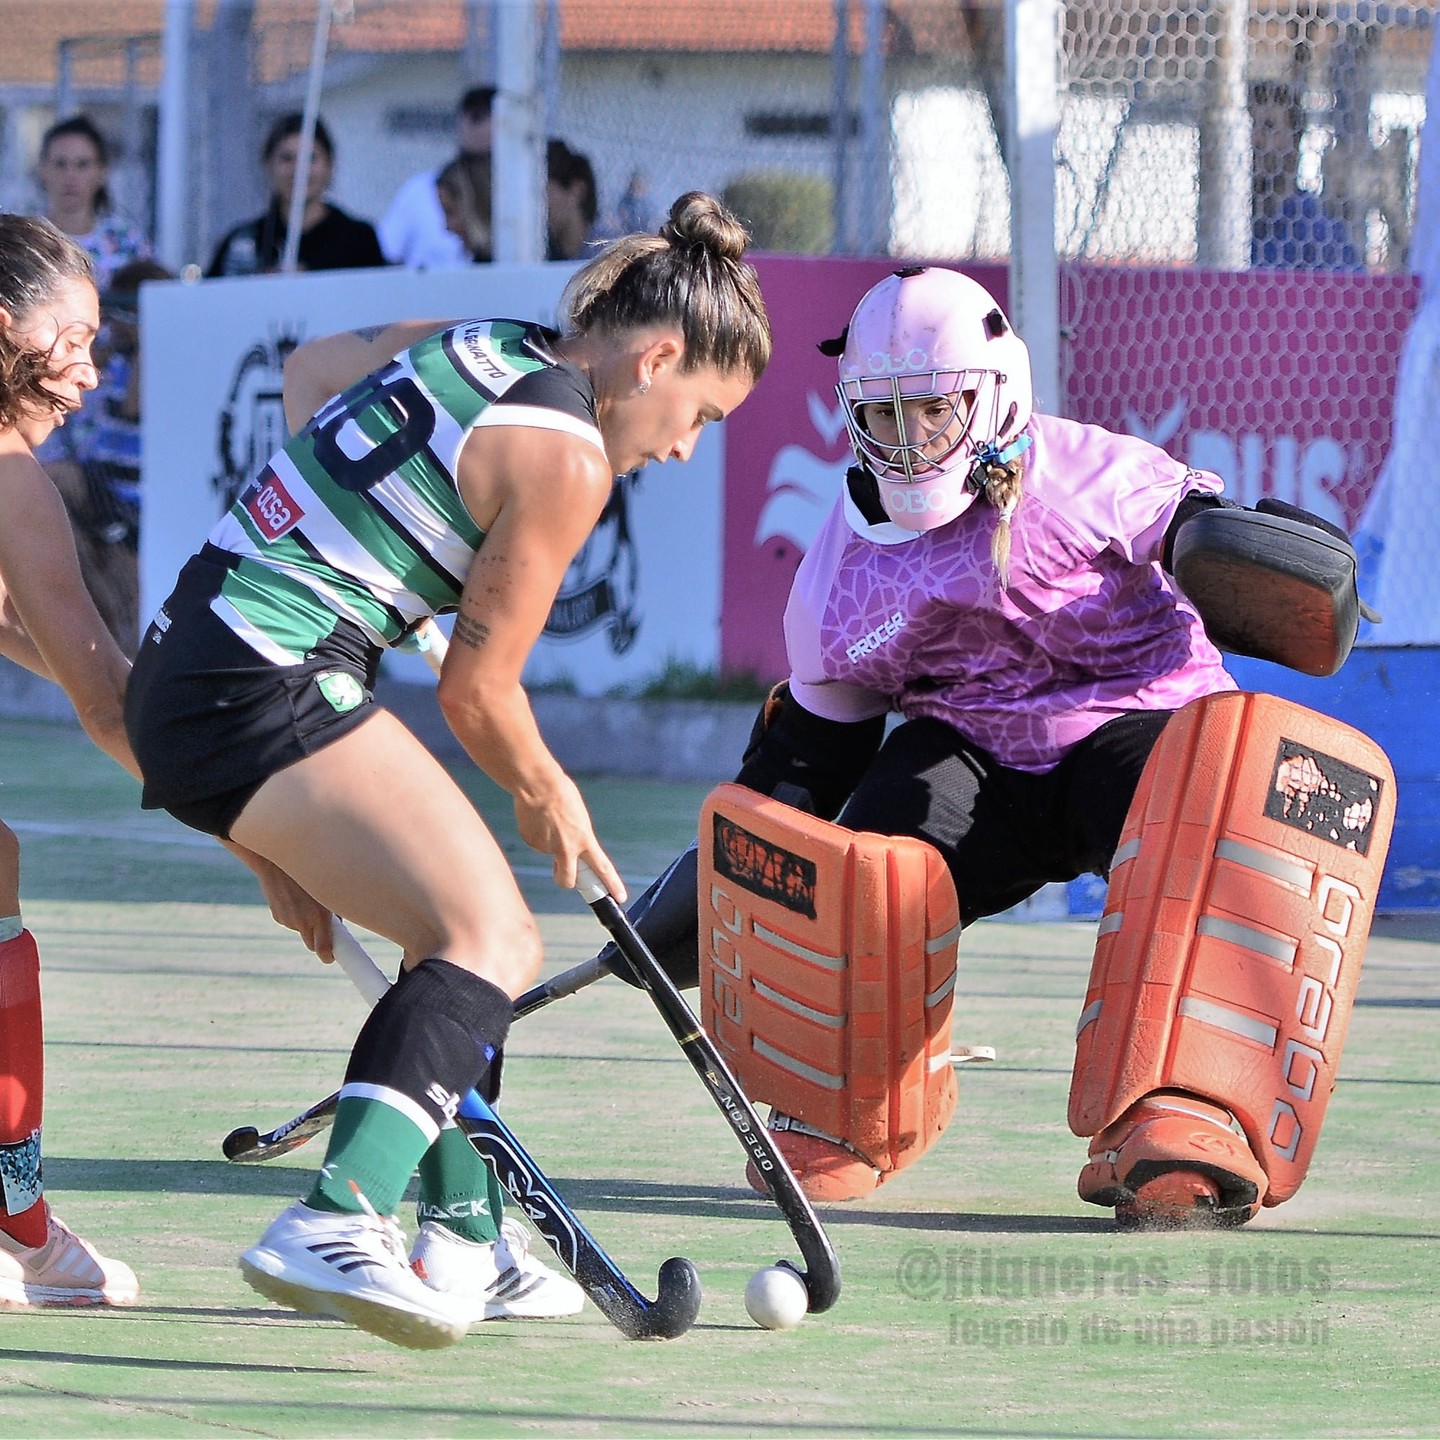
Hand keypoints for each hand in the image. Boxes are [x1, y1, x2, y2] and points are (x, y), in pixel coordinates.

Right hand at [221, 839, 334, 958]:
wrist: (277, 860)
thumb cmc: (310, 870)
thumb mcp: (327, 888)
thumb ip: (334, 911)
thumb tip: (338, 925)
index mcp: (318, 916)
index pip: (323, 948)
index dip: (328, 955)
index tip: (331, 957)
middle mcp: (302, 921)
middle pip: (312, 944)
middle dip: (319, 939)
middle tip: (326, 926)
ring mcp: (287, 920)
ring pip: (302, 930)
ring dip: (307, 921)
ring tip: (307, 898)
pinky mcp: (277, 916)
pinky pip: (291, 921)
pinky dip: (296, 914)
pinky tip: (295, 896)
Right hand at [513, 774, 627, 902]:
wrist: (537, 784)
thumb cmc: (562, 794)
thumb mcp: (578, 817)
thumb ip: (577, 835)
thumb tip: (568, 846)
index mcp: (584, 839)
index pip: (603, 868)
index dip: (613, 885)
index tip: (620, 898)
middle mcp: (566, 848)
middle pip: (567, 880)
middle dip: (565, 879)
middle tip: (562, 870)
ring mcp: (547, 847)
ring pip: (548, 854)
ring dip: (549, 843)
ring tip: (548, 819)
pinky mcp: (531, 842)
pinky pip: (536, 842)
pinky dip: (537, 834)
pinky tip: (538, 818)